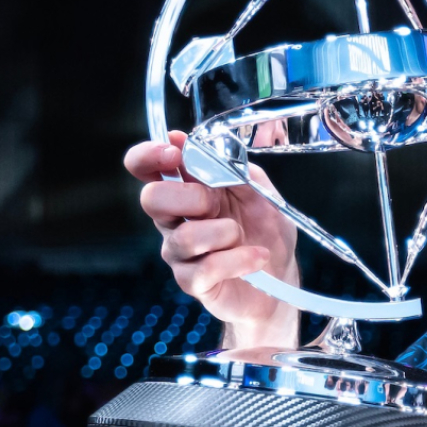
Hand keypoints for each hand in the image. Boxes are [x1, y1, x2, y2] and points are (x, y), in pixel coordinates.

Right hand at [125, 131, 300, 344]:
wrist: (282, 274)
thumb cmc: (265, 231)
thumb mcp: (259, 190)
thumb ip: (232, 167)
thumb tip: (197, 144)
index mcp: (184, 191)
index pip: (144, 168)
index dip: (148, 156)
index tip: (174, 153)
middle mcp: (173, 221)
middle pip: (152, 199)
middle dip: (193, 196)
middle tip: (219, 204)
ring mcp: (180, 253)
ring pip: (184, 236)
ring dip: (225, 232)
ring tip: (243, 236)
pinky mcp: (193, 282)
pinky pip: (206, 267)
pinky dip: (239, 259)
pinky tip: (257, 257)